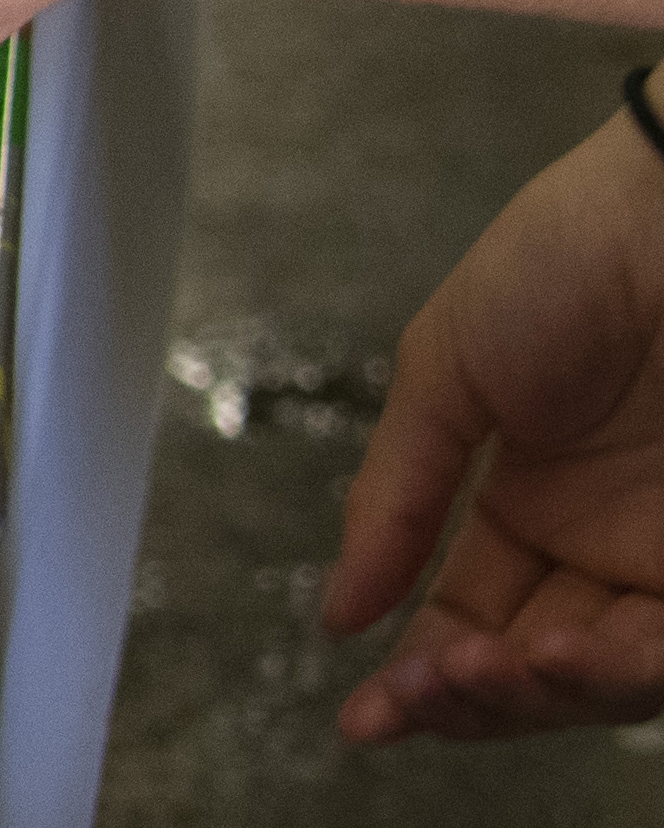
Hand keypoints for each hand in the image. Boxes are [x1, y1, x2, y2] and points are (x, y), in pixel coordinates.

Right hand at [324, 115, 663, 742]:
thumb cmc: (568, 258)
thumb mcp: (442, 369)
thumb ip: (391, 494)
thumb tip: (341, 608)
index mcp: (527, 502)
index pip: (468, 619)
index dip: (420, 678)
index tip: (368, 714)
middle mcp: (600, 544)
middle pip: (529, 669)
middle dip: (467, 700)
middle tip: (415, 696)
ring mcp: (660, 554)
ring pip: (598, 681)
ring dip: (529, 695)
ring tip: (480, 667)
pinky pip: (662, 652)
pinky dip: (604, 672)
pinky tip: (549, 648)